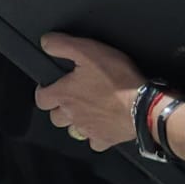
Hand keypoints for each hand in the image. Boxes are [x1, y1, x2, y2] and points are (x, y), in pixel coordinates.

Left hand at [34, 34, 148, 151]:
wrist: (143, 105)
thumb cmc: (116, 79)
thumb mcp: (88, 51)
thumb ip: (63, 45)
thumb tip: (45, 42)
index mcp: (64, 95)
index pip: (41, 98)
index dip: (44, 92)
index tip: (50, 87)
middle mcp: (72, 115)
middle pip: (55, 117)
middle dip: (60, 108)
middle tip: (72, 97)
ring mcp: (88, 129)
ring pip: (72, 130)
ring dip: (76, 122)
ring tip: (87, 110)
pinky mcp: (105, 139)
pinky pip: (94, 141)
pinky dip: (96, 135)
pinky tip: (103, 125)